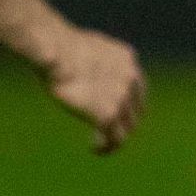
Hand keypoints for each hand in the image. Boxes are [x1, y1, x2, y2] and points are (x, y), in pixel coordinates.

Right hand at [41, 27, 145, 154]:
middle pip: (135, 109)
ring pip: (127, 128)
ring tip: (100, 144)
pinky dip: (106, 147)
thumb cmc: (59, 46)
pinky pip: (115, 139)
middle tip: (108, 130)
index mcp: (127, 59)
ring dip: (115, 137)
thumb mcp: (83, 46)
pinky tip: (94, 149)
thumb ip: (91, 59)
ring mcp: (121, 97)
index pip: (136, 86)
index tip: (115, 110)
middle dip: (124, 121)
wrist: (58, 52)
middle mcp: (130, 78)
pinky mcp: (108, 114)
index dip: (128, 101)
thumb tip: (79, 62)